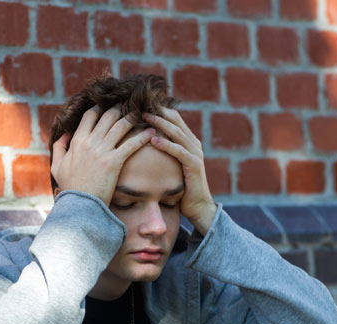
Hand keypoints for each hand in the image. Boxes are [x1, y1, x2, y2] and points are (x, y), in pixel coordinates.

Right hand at [51, 106, 154, 205]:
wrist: (80, 205)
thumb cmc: (70, 187)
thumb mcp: (57, 166)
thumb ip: (60, 147)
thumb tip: (65, 134)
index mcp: (77, 141)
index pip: (90, 116)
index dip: (101, 107)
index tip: (109, 104)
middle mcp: (90, 142)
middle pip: (107, 116)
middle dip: (120, 107)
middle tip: (131, 103)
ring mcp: (103, 151)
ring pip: (120, 126)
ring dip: (133, 117)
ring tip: (143, 113)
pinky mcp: (114, 162)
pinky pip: (131, 145)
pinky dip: (142, 137)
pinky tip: (151, 132)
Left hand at [143, 109, 216, 234]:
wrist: (198, 206)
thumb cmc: (181, 187)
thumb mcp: (171, 165)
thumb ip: (163, 152)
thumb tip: (143, 143)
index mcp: (188, 140)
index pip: (173, 117)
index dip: (158, 108)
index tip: (139, 103)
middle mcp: (193, 143)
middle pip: (175, 119)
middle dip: (157, 110)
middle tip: (138, 103)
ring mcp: (195, 153)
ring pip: (176, 132)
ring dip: (159, 122)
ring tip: (143, 116)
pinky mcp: (194, 164)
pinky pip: (178, 151)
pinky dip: (166, 144)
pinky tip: (152, 139)